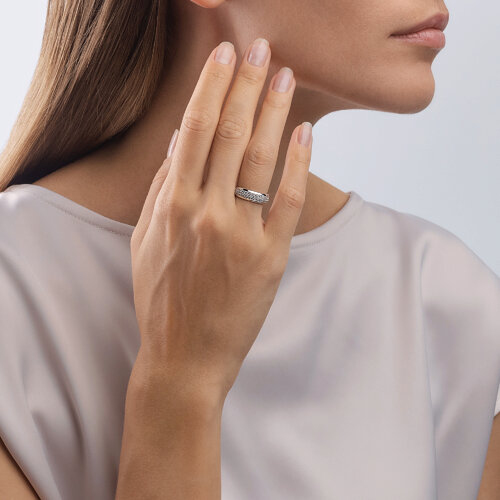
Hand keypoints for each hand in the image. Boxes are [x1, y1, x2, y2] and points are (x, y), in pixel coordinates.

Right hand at [130, 37, 311, 402]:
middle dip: (245, 85)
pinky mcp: (270, 257)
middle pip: (228, 133)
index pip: (192, 130)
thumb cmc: (161, 300)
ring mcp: (240, 234)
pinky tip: (305, 133)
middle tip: (260, 49)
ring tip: (285, 77)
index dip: (210, 88)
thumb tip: (179, 144)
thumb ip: (161, 191)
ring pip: (259, 158)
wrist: (183, 357)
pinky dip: (299, 163)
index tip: (225, 57)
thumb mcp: (145, 242)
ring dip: (273, 111)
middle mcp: (204, 213)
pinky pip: (289, 200)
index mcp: (170, 206)